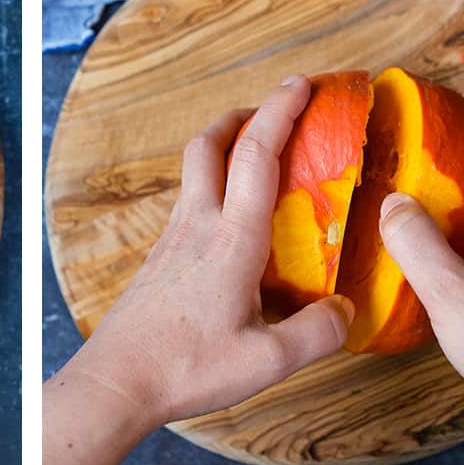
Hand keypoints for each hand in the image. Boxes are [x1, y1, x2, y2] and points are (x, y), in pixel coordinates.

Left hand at [74, 75, 353, 425]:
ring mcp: (172, 239)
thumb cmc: (186, 368)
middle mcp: (197, 226)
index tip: (302, 84)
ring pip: (193, 170)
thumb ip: (317, 333)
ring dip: (222, 147)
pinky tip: (228, 218)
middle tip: (273, 109)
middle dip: (242, 114)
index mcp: (231, 239)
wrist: (116, 381)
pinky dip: (211, 187)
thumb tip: (346, 310)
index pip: (257, 154)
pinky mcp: (159, 258)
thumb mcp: (267, 362)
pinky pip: (188, 204)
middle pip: (209, 144)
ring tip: (255, 157)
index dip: (280, 110)